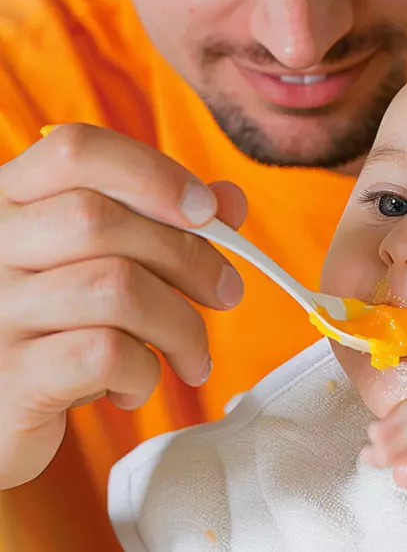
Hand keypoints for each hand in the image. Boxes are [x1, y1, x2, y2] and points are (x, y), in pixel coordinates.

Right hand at [0, 124, 246, 488]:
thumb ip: (166, 222)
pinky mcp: (8, 377)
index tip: (206, 210)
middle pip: (102, 220)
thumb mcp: (109, 263)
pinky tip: (135, 385)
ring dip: (180, 325)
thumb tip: (228, 202)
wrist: (3, 412)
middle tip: (225, 292)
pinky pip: (103, 354)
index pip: (77, 150)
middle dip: (190, 257)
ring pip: (115, 288)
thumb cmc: (62, 327)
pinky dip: (144, 371)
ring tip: (191, 353)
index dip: (153, 172)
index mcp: (12, 200)